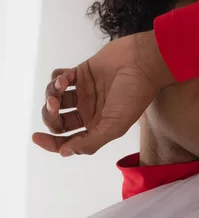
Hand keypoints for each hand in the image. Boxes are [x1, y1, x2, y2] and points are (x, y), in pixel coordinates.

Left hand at [32, 30, 174, 156]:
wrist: (143, 63)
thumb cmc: (134, 96)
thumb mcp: (114, 127)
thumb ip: (90, 143)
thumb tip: (64, 153)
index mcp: (96, 129)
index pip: (68, 141)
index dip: (51, 143)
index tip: (37, 137)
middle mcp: (88, 113)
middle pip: (58, 122)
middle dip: (51, 115)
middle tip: (54, 105)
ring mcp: (84, 93)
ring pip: (55, 99)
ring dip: (52, 93)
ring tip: (62, 85)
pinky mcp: (81, 73)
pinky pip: (59, 78)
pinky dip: (58, 78)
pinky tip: (67, 77)